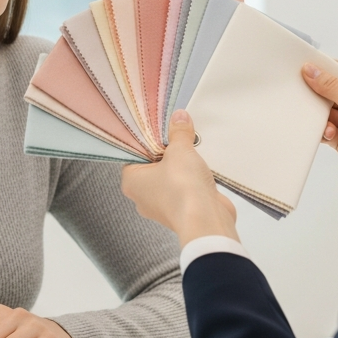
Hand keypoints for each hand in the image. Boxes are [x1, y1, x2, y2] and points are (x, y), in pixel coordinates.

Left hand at [120, 110, 237, 246]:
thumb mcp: (180, 150)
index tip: (160, 127)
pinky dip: (191, 180)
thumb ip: (179, 133)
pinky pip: (183, 189)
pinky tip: (201, 169)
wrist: (206, 220)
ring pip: (169, 178)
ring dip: (181, 166)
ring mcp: (162, 206)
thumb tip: (179, 118)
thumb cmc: (182, 187)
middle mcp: (143, 196)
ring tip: (192, 151)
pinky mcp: (181, 211)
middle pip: (153, 165)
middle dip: (167, 152)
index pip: (134, 154)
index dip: (148, 140)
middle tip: (178, 136)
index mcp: (132, 181)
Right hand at [302, 61, 337, 194]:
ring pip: (324, 111)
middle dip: (317, 95)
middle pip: (329, 91)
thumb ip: (330, 86)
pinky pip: (325, 129)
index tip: (302, 67)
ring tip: (321, 120)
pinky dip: (323, 131)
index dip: (322, 69)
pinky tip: (329, 134)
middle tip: (301, 94)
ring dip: (320, 116)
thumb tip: (311, 70)